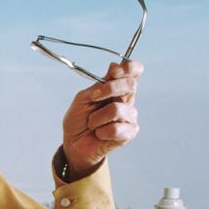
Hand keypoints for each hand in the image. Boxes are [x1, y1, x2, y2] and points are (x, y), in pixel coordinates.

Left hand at [61, 60, 142, 178]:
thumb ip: (99, 84)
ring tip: (92, 123)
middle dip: (109, 89)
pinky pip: (116, 129)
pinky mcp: (129, 133)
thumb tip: (114, 65)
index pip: (134, 72)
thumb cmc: (79, 120)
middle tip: (93, 98)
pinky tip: (99, 134)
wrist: (74, 143)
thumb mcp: (83, 98)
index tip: (113, 72)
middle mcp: (127, 101)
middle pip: (130, 85)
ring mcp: (130, 117)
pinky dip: (101, 131)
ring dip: (96, 118)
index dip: (129, 68)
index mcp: (117, 89)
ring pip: (116, 109)